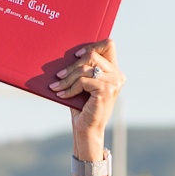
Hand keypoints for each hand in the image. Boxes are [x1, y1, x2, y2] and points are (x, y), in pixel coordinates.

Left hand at [50, 39, 123, 157]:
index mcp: (114, 71)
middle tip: (58, 76)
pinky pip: (83, 81)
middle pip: (92, 56)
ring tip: (57, 86)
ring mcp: (114, 82)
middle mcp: (118, 75)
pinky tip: (62, 94)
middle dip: (72, 66)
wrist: (87, 129)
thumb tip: (66, 55)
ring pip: (85, 69)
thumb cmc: (83, 107)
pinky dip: (70, 88)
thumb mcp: (83, 84)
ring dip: (68, 78)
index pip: (109, 45)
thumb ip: (83, 69)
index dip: (92, 45)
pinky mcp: (106, 90)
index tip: (76, 55)